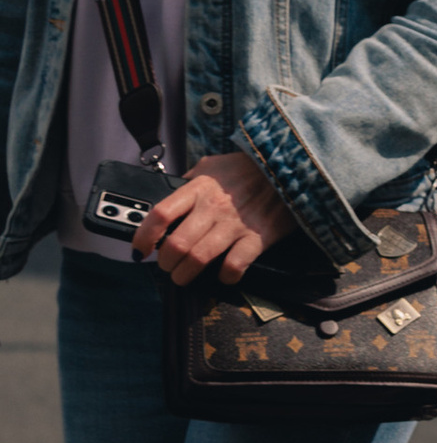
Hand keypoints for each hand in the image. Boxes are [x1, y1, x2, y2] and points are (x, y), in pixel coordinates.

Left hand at [135, 150, 297, 287]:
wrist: (291, 167)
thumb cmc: (247, 169)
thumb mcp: (212, 166)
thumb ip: (189, 182)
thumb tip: (168, 198)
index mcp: (199, 188)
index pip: (161, 214)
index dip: (144, 236)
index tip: (140, 249)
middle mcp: (214, 206)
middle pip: (176, 244)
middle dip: (165, 262)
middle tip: (167, 265)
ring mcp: (236, 223)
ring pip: (199, 259)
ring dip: (185, 274)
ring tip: (184, 276)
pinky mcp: (258, 237)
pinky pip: (235, 265)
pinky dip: (225, 276)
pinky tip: (223, 274)